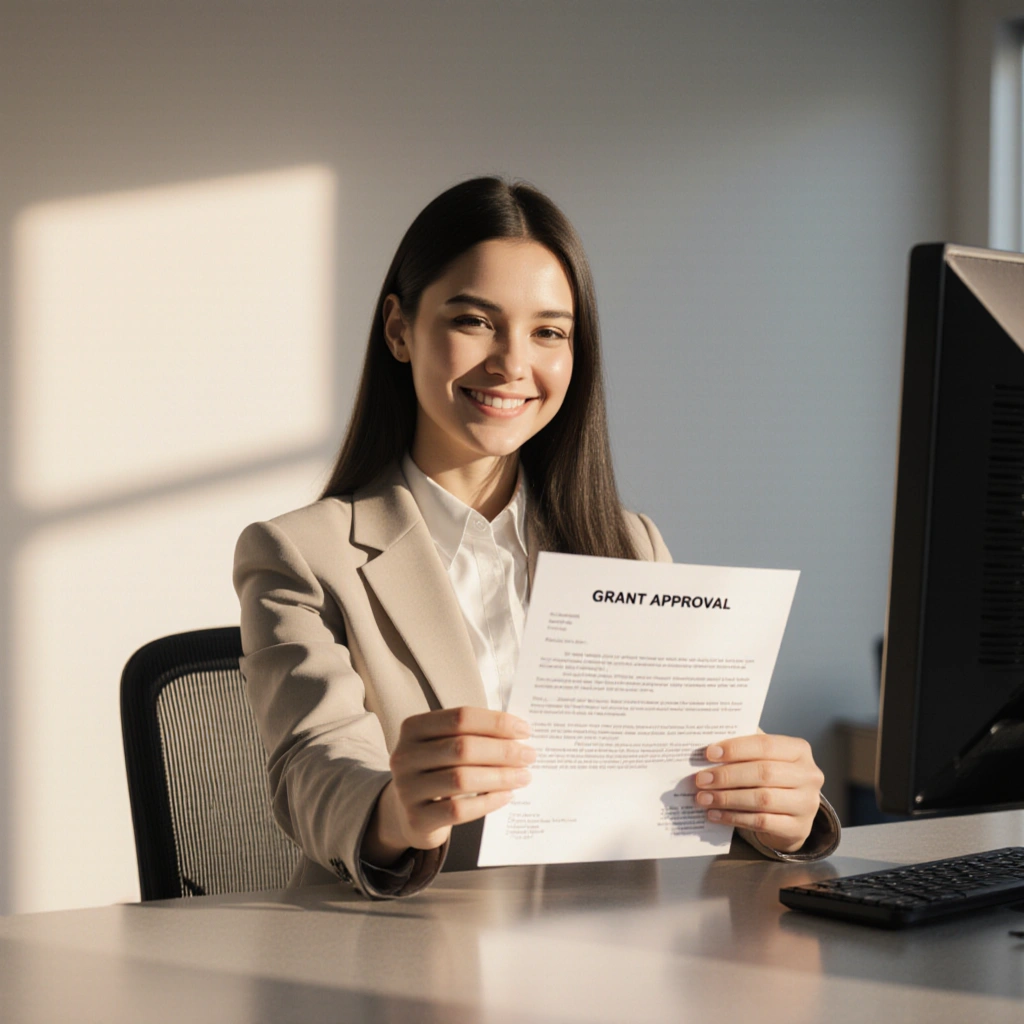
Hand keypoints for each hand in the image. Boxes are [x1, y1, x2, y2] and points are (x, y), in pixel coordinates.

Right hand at [363, 706, 534, 865]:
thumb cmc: (438, 770)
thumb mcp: (445, 746)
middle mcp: (405, 756)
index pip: (460, 717)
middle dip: (502, 751)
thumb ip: (474, 735)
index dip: (495, 722)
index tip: (524, 730)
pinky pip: (458, 810)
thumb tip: (519, 734)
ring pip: (461, 779)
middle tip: (529, 755)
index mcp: (414, 728)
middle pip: (462, 747)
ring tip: (523, 776)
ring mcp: (407, 789)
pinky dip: (488, 803)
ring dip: (500, 777)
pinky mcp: (417, 818)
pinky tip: (506, 796)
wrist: (408, 812)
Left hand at [693, 734, 823, 853]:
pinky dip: (734, 818)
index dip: (736, 749)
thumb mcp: (763, 758)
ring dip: (727, 798)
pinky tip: (715, 815)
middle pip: (763, 773)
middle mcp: (809, 775)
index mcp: (799, 750)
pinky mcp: (798, 828)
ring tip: (704, 798)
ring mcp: (807, 804)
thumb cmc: (772, 778)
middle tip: (701, 779)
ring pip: (762, 799)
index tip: (709, 753)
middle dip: (727, 776)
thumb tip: (709, 746)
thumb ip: (744, 749)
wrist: (791, 815)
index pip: (765, 745)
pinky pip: (761, 822)